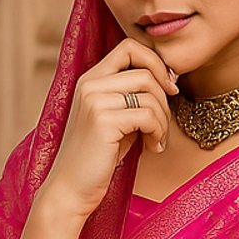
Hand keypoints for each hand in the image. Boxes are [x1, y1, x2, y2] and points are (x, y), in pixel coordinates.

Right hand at [32, 39, 175, 224]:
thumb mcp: (115, 119)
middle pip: (145, 70)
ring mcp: (94, 101)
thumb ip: (132, 96)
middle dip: (165, 98)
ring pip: (151, 92)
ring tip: (156, 139)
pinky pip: (149, 115)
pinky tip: (152, 148)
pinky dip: (158, 132)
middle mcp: (89, 85)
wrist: (70, 191)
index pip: (129, 48)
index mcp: (90, 80)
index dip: (155, 62)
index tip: (167, 87)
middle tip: (162, 125)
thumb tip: (169, 79)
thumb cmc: (97, 159)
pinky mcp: (103, 121)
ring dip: (163, 119)